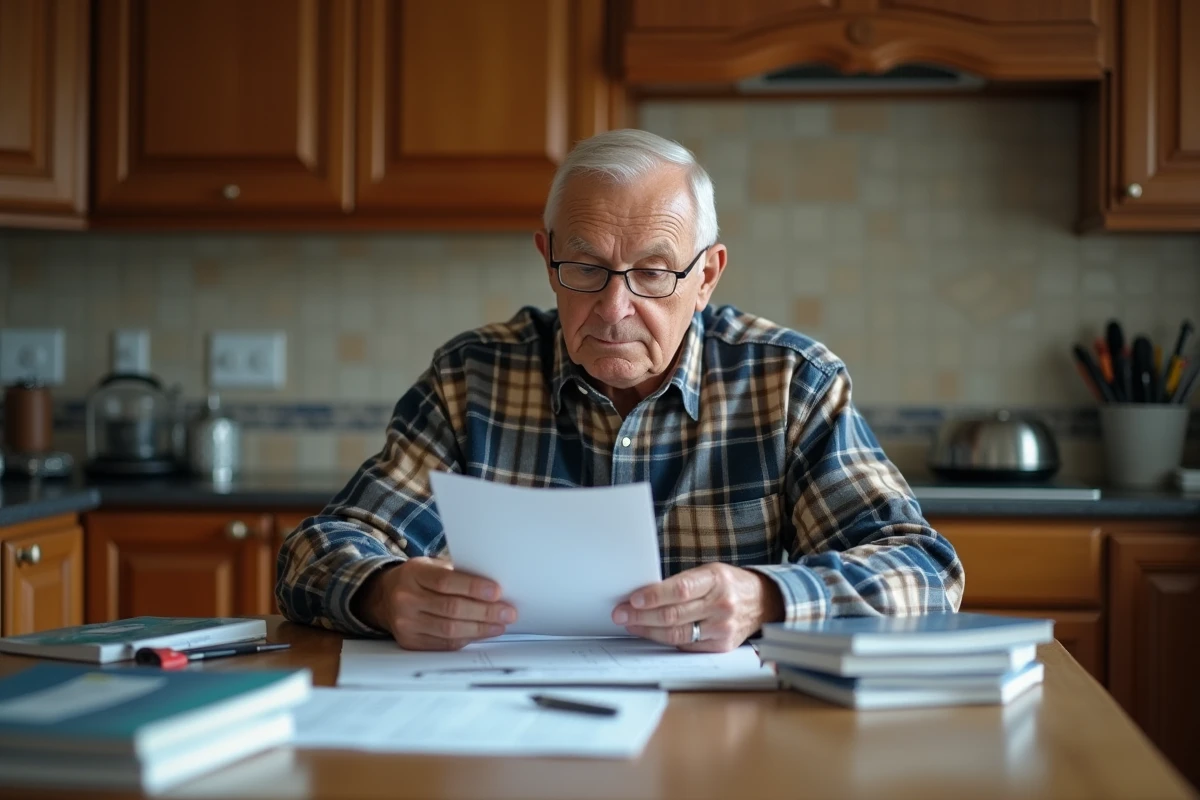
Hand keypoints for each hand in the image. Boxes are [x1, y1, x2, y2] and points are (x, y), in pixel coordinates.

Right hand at [357, 557, 516, 649]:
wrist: (385, 596)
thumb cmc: (419, 579)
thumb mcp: (432, 566)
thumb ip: (458, 574)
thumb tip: (494, 589)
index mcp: (413, 573)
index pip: (446, 581)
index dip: (473, 587)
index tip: (497, 591)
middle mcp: (406, 599)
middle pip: (451, 608)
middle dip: (485, 612)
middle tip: (507, 612)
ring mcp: (405, 623)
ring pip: (449, 630)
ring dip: (480, 629)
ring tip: (500, 625)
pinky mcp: (409, 642)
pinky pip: (444, 644)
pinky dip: (467, 639)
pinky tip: (482, 634)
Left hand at [611, 564, 782, 651]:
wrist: (761, 602)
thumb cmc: (728, 584)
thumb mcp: (709, 573)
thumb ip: (682, 583)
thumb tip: (644, 595)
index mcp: (717, 580)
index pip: (680, 590)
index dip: (654, 596)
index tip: (633, 599)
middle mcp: (722, 605)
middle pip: (674, 615)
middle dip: (642, 616)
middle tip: (621, 613)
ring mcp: (723, 628)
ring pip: (677, 634)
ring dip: (649, 630)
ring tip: (631, 624)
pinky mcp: (722, 645)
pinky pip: (687, 645)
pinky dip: (666, 640)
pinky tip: (652, 634)